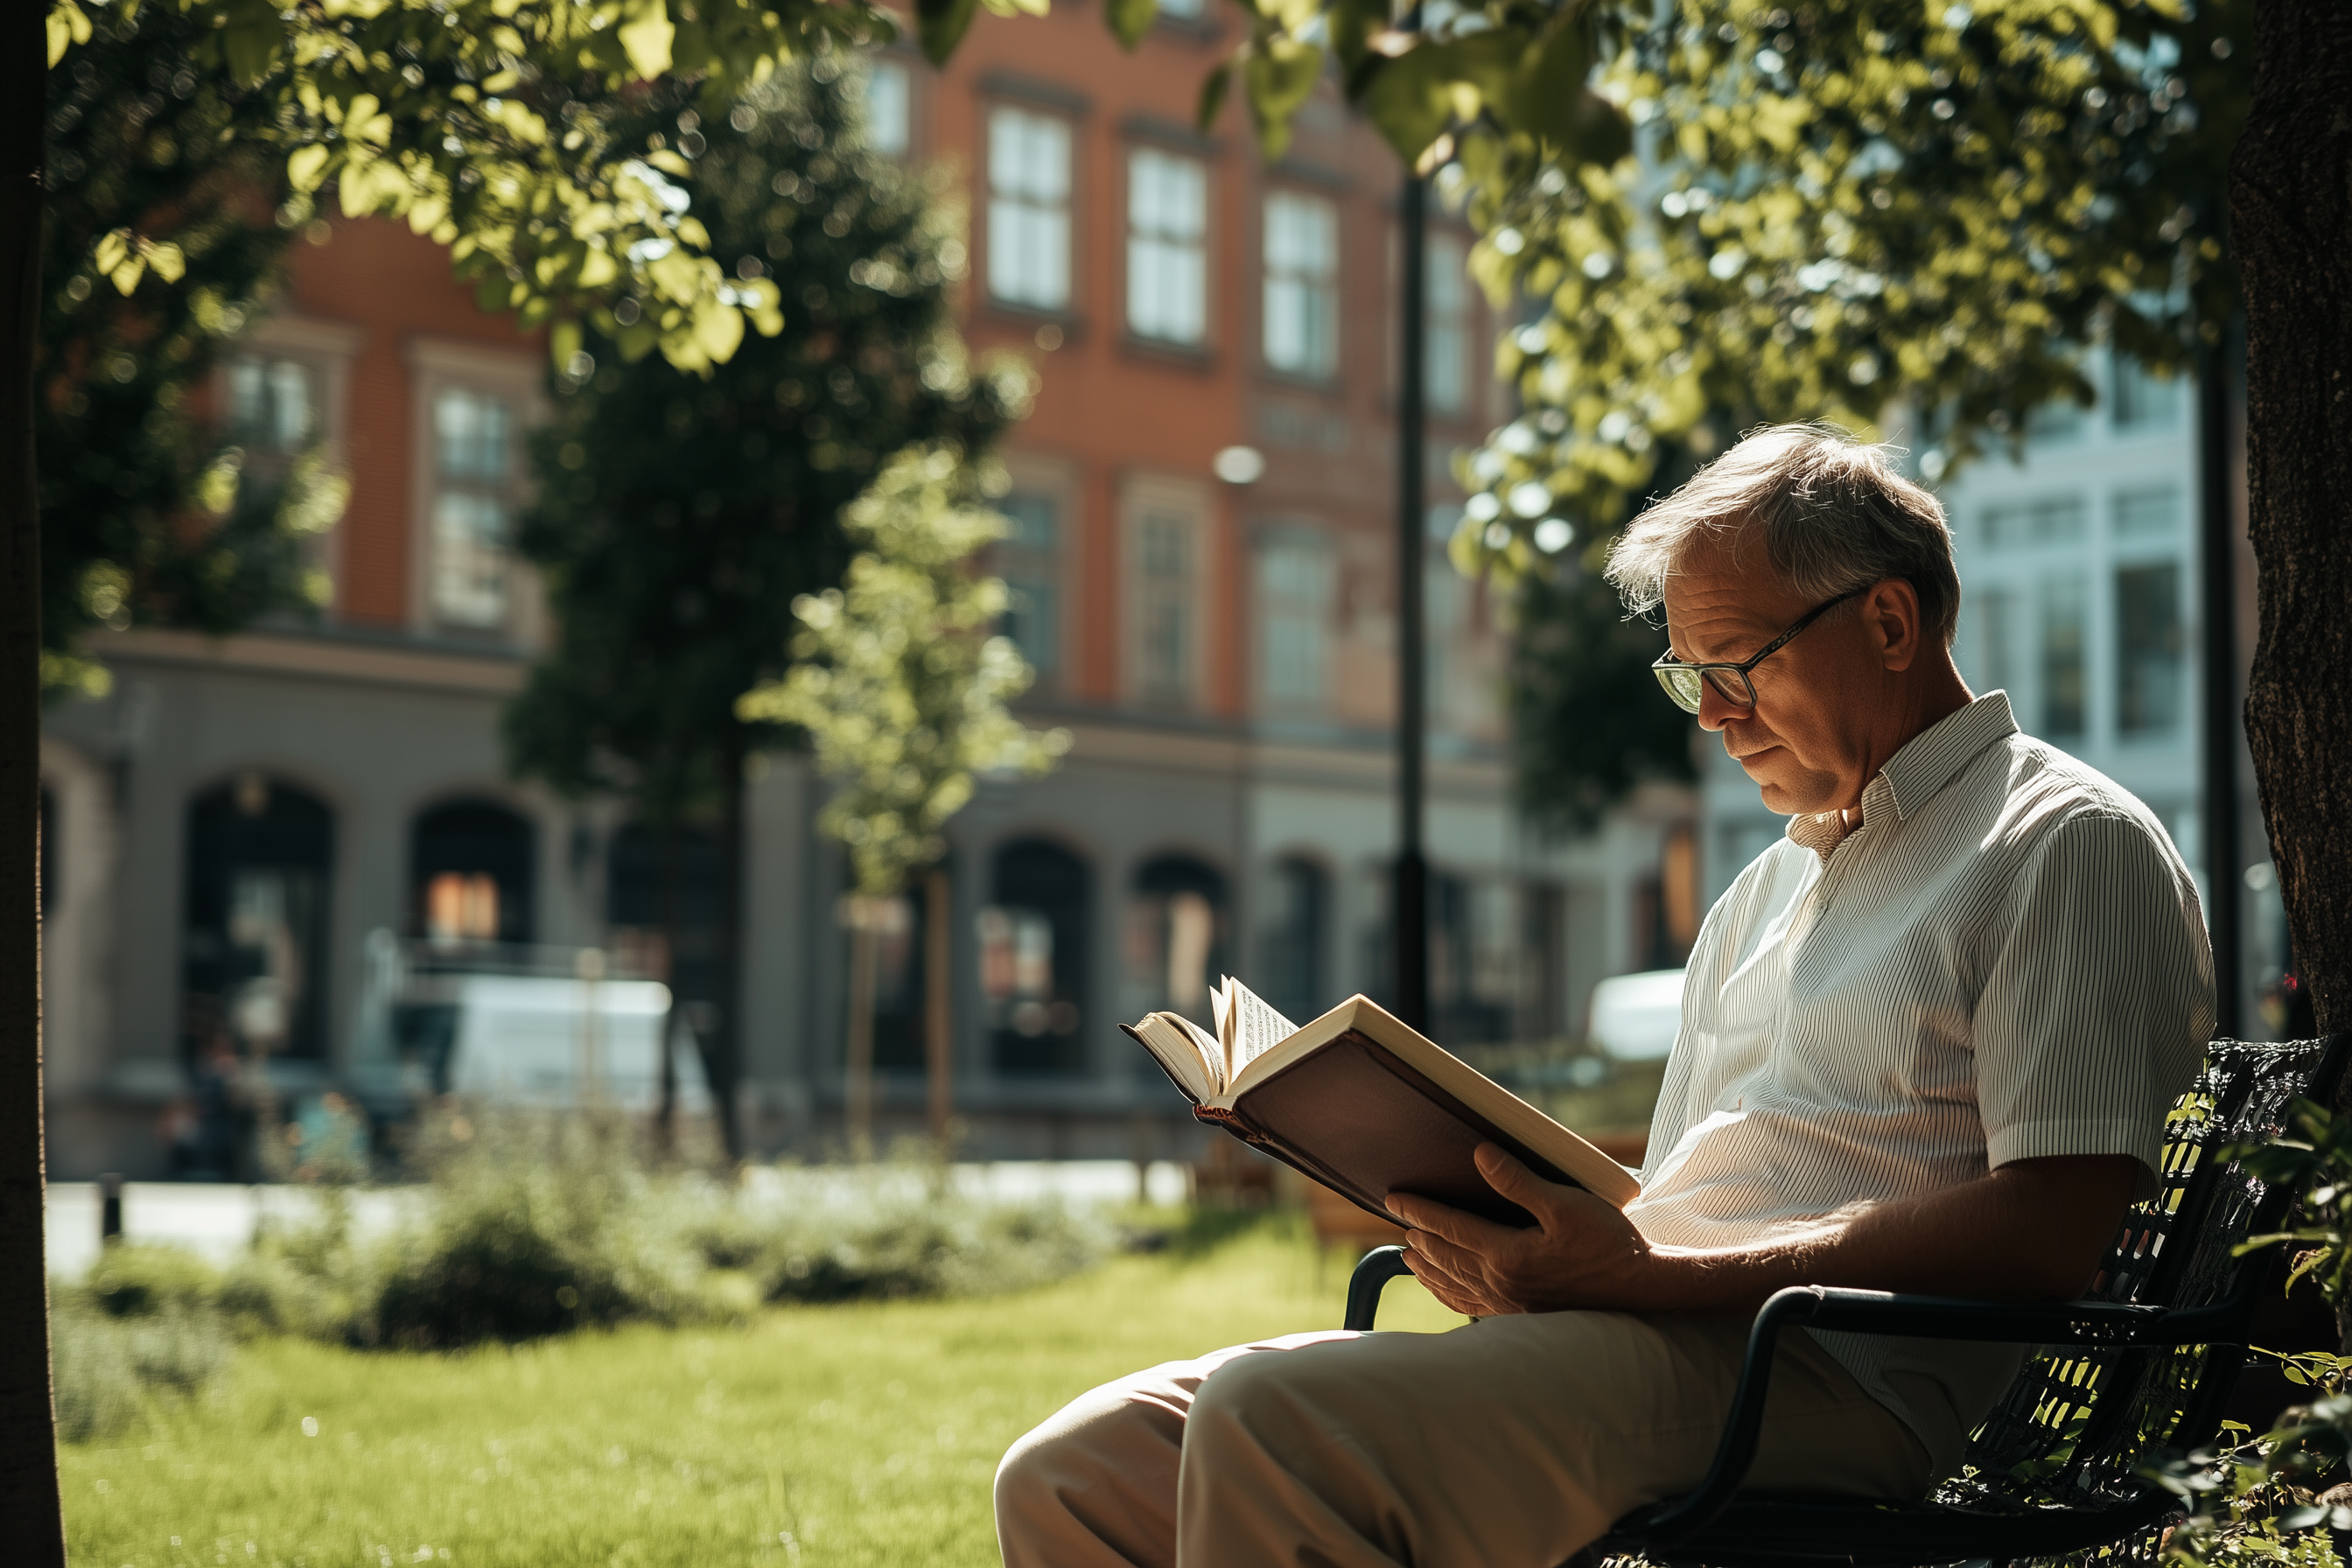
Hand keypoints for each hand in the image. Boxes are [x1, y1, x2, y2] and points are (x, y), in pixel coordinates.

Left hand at [1387, 1143, 1661, 1315]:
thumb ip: (1518, 1182)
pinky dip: (1450, 1295)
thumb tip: (1480, 1156)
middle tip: (1399, 1219)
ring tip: (1409, 1255)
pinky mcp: (1523, 1315)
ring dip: (1428, 1267)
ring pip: (1455, 1283)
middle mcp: (1501, 1283)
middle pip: (1446, 1255)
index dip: (1419, 1209)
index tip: (1394, 1197)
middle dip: (1419, 1235)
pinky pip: (1473, 1306)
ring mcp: (1510, 1303)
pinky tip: (1446, 1290)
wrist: (1641, 1290)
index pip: (1449, 1227)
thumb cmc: (1608, 1243)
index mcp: (1507, 1254)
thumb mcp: (1565, 1204)